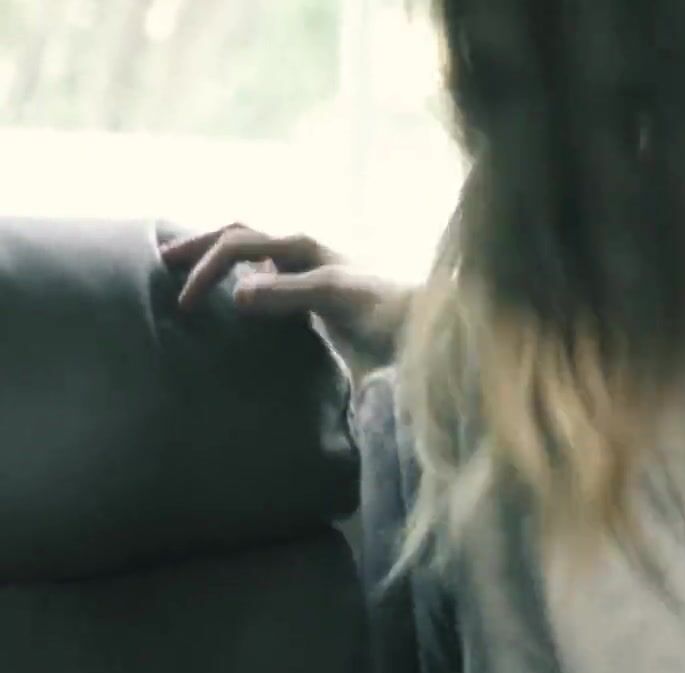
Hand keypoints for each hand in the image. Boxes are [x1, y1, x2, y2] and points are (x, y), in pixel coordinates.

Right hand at [161, 223, 411, 375]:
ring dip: (221, 258)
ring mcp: (309, 273)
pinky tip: (235, 298)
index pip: (237, 244)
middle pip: (240, 236)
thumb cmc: (386, 308)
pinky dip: (244, 279)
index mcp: (302, 246)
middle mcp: (302, 253)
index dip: (205, 268)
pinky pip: (270, 279)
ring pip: (254, 253)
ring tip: (190, 272)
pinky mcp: (317, 298)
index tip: (183, 305)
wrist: (425, 329)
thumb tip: (234, 294)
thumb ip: (287, 294)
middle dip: (201, 244)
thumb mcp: (336, 297)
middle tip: (165, 259)